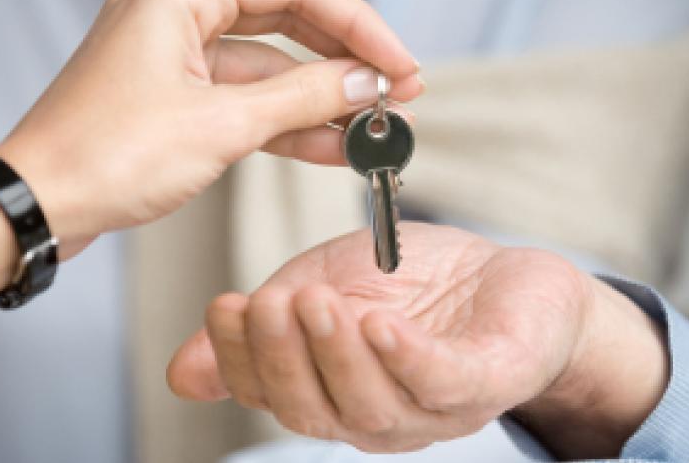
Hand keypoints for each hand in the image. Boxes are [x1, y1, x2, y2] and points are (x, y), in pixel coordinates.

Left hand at [0, 0, 421, 256]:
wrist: (35, 207)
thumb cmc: (102, 157)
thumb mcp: (219, 126)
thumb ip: (301, 99)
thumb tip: (363, 84)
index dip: (358, 25)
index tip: (398, 65)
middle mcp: (176, 11)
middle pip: (286, 19)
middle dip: (344, 60)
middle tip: (396, 93)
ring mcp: (173, 56)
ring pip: (267, 66)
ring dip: (320, 99)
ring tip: (374, 129)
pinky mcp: (172, 98)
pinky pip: (242, 100)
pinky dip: (285, 123)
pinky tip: (333, 147)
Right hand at [166, 223, 668, 457]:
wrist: (507, 273)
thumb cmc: (412, 283)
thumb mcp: (321, 288)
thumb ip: (262, 325)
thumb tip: (181, 372)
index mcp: (331, 394)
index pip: (270, 396)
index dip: (240, 359)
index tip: (224, 304)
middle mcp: (376, 416)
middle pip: (315, 411)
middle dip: (282, 358)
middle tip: (268, 303)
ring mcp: (432, 408)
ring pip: (372, 406)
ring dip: (337, 356)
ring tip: (317, 302)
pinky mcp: (487, 381)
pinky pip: (442, 383)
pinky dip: (407, 359)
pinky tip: (382, 325)